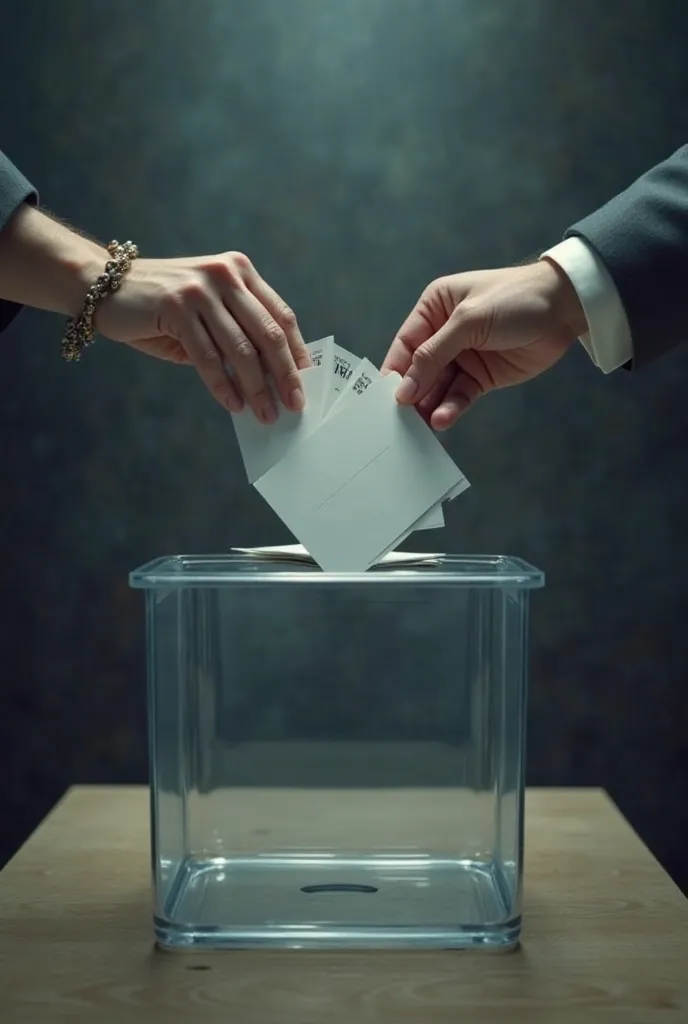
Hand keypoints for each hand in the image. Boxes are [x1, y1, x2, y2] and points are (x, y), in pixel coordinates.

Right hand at [96, 251, 310, 421]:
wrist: (105, 287)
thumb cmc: (163, 308)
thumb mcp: (208, 312)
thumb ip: (238, 333)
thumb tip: (273, 378)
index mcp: (240, 272)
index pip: (280, 316)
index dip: (296, 353)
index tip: (305, 384)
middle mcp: (225, 275)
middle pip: (267, 334)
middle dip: (284, 375)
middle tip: (293, 406)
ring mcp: (201, 289)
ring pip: (240, 349)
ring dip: (255, 388)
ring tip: (264, 414)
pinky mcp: (176, 307)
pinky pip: (208, 357)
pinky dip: (223, 385)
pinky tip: (233, 404)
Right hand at [381, 260, 586, 429]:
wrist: (565, 308)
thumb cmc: (513, 298)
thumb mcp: (468, 321)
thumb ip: (434, 354)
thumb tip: (404, 387)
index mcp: (434, 308)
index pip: (406, 344)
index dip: (395, 371)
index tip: (385, 398)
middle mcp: (444, 333)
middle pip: (419, 370)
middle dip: (411, 394)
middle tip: (399, 420)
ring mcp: (464, 357)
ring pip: (438, 387)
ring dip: (430, 406)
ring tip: (421, 426)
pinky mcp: (482, 377)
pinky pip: (460, 396)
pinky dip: (451, 408)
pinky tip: (443, 420)